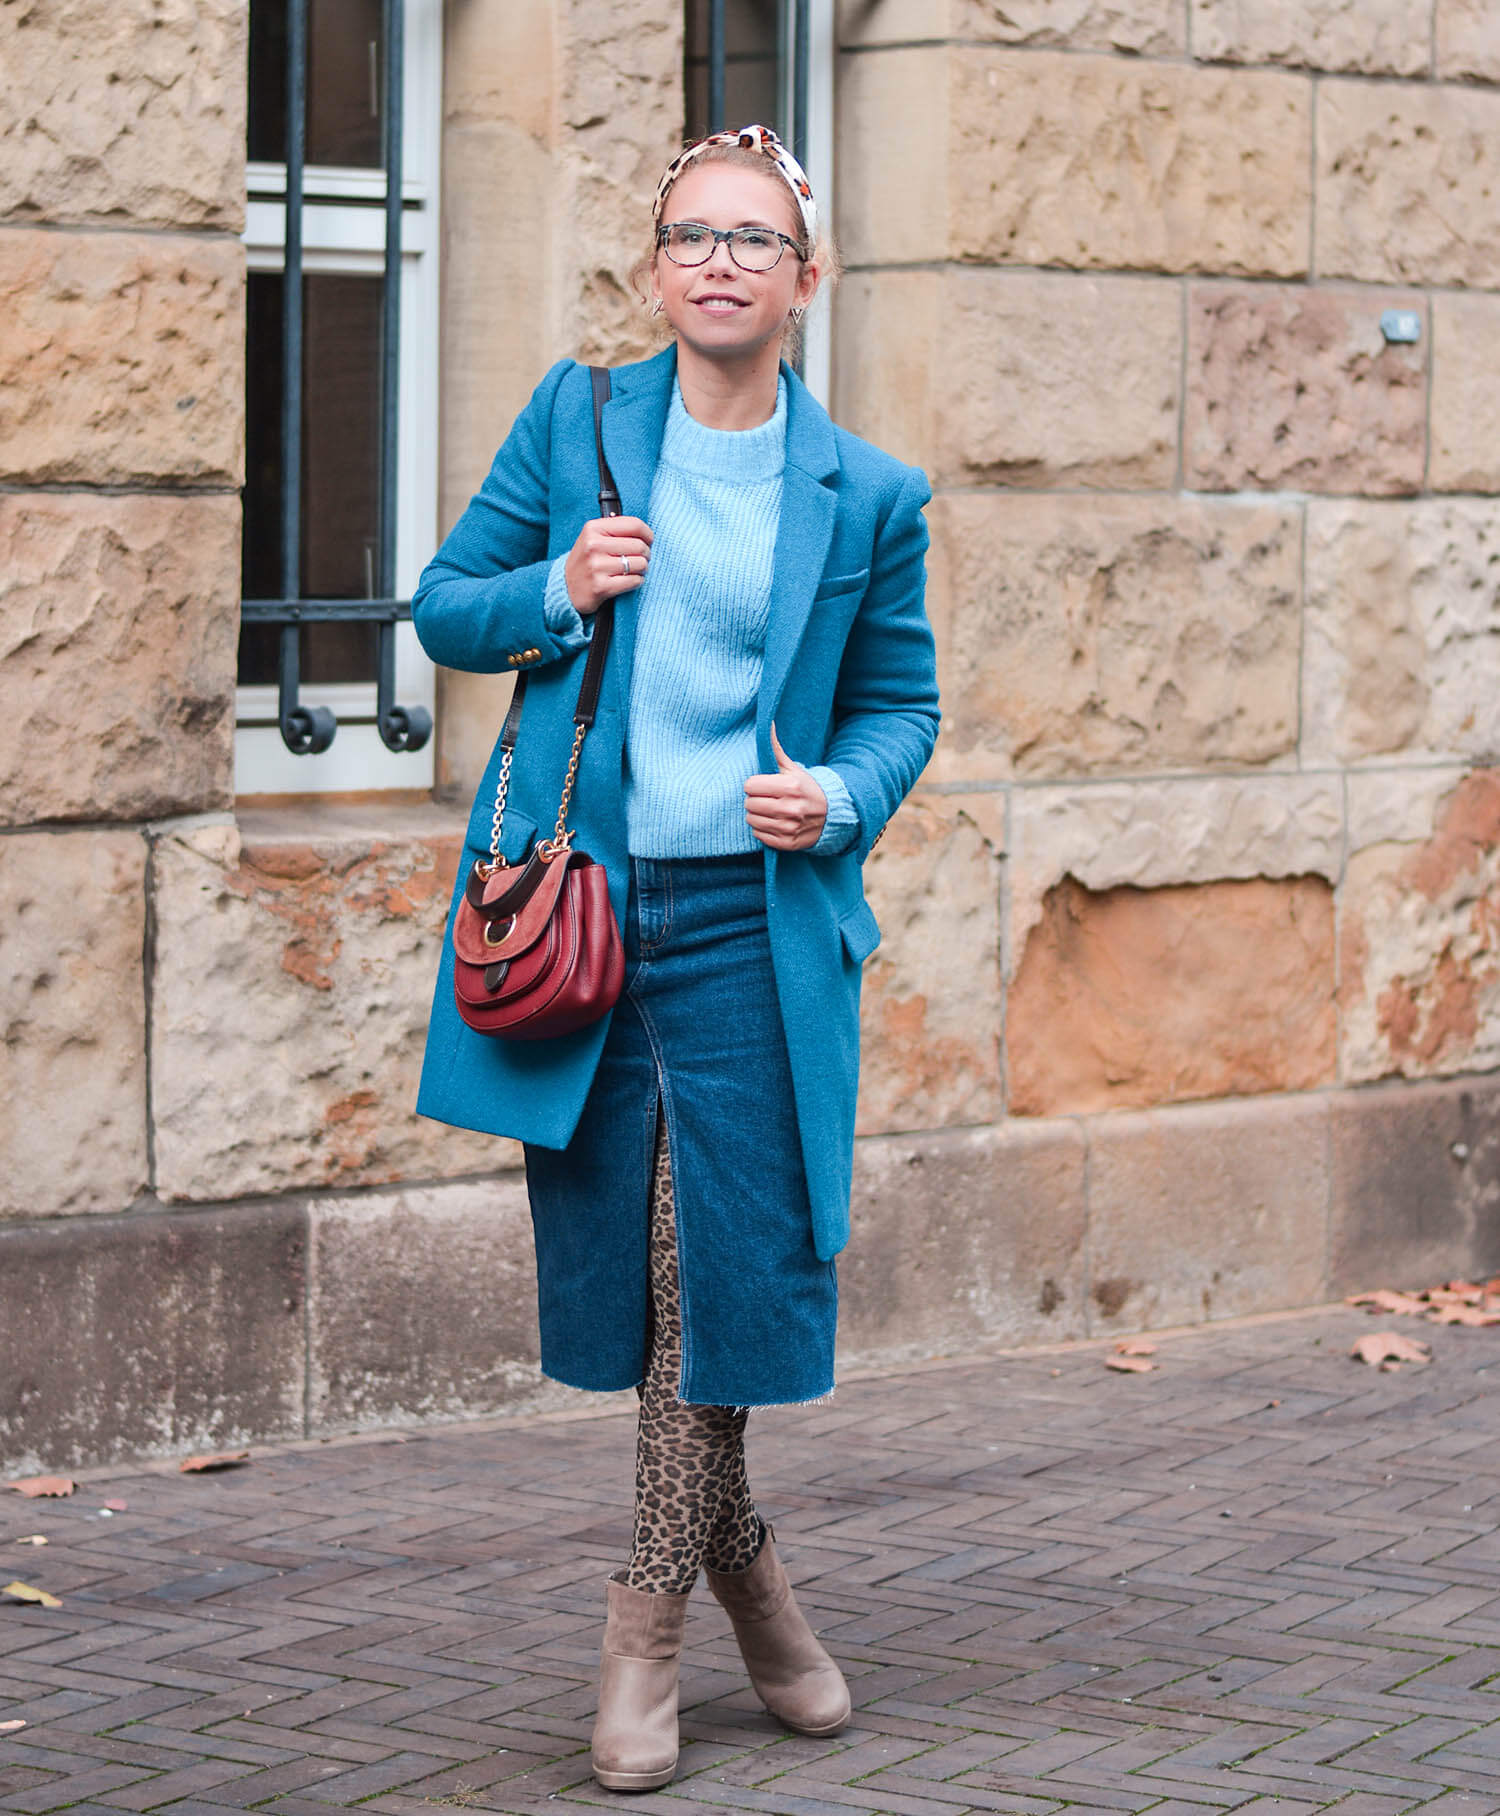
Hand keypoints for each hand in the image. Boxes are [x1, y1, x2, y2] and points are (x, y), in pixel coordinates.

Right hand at [563, 515, 652, 615]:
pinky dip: (637, 582)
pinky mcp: (601, 587)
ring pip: (640, 564)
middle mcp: (594, 545)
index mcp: (593, 528)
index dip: (647, 534)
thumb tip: (646, 533)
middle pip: (640, 546)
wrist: (566, 588)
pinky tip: (628, 581)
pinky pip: (635, 581)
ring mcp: (596, 567)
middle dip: (645, 554)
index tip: (649, 541)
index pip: (634, 524)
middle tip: (639, 559)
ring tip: (632, 570)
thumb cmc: (587, 560)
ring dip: (642, 569)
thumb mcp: (593, 537)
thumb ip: (615, 530)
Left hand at [744, 724, 827, 851]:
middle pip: (749, 803)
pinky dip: (763, 829)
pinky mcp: (787, 843)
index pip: (750, 786)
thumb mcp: (793, 768)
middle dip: (755, 799)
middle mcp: (789, 808)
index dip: (755, 785)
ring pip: (751, 820)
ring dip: (757, 815)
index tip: (764, 785)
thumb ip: (775, 749)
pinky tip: (775, 822)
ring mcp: (788, 827)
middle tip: (767, 798)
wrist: (831, 815)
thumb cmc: (807, 788)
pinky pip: (759, 835)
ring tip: (770, 810)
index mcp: (790, 787)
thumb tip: (768, 723)